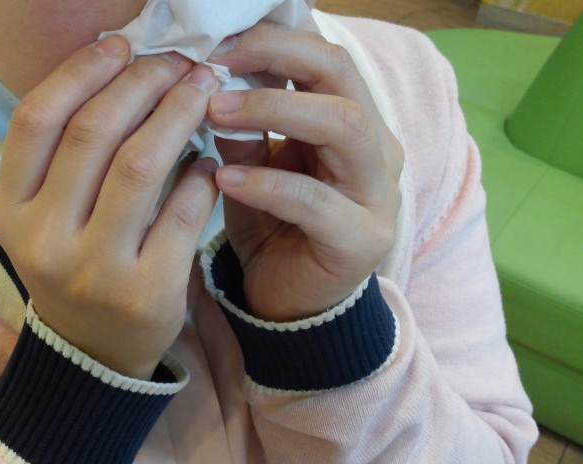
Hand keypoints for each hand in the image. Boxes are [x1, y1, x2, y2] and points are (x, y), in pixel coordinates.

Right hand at [0, 36, 219, 378]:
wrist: (92, 353)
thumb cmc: (71, 263)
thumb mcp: (43, 215)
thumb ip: (64, 153)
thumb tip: (116, 62)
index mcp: (9, 212)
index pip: (36, 120)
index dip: (81, 71)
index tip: (121, 44)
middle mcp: (43, 240)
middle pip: (93, 133)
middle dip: (142, 82)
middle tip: (177, 61)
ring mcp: (94, 270)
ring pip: (141, 164)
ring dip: (178, 113)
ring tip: (201, 88)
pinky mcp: (148, 291)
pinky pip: (182, 211)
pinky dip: (199, 173)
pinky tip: (208, 157)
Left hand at [207, 23, 403, 321]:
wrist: (286, 303)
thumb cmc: (270, 226)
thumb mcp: (249, 167)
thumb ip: (240, 128)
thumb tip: (206, 80)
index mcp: (350, 120)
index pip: (324, 57)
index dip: (273, 41)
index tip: (215, 44)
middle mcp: (374, 148)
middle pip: (342, 75)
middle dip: (277, 58)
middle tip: (215, 66)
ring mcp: (376, 193)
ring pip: (343, 126)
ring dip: (273, 111)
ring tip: (214, 113)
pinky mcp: (361, 238)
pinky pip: (315, 201)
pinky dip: (266, 184)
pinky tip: (223, 180)